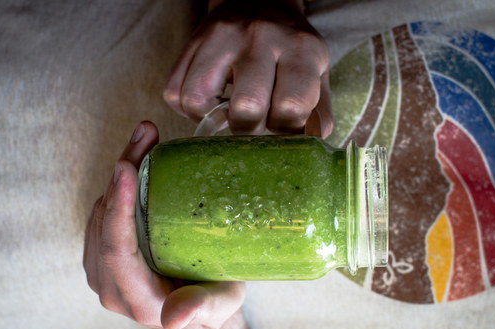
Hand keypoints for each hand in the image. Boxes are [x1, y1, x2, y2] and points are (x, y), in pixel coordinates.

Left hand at [83, 122, 244, 328]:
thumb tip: (174, 318)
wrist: (199, 308)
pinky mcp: (104, 256)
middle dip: (122, 175)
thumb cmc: (215, 304)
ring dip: (121, 173)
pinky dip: (119, 184)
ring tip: (146, 138)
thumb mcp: (220, 308)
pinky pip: (102, 213)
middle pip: (105, 224)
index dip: (118, 210)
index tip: (127, 168)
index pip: (118, 252)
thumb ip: (202, 310)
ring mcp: (103, 272)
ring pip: (100, 213)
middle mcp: (112, 289)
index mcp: (139, 302)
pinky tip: (138, 160)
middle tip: (145, 134)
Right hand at [163, 0, 332, 136]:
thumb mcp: (318, 74)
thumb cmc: (291, 49)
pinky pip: (175, 92)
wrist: (259, 1)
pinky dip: (188, 109)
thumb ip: (320, 113)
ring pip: (199, 100)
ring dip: (211, 121)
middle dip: (248, 130)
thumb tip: (310, 147)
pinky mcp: (191, 43)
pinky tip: (209, 103)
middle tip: (253, 126)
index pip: (291, 106)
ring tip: (226, 116)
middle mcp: (260, 37)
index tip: (281, 130)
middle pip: (247, 107)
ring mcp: (221, 37)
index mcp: (300, 48)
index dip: (284, 132)